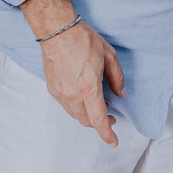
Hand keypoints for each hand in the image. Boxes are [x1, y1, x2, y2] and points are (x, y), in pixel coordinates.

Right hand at [22, 0, 124, 146]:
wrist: (57, 31)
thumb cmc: (83, 40)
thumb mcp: (109, 55)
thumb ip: (117, 78)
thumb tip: (120, 93)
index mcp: (88, 88)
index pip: (98, 120)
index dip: (107, 134)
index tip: (113, 142)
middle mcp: (72, 95)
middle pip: (86, 121)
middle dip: (100, 123)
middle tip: (111, 115)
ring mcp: (60, 93)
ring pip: (75, 115)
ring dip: (88, 115)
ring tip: (99, 103)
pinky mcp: (52, 89)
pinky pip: (66, 106)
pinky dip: (78, 107)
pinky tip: (84, 96)